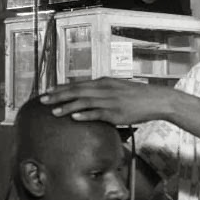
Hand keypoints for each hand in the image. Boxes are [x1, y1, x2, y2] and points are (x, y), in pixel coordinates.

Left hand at [39, 77, 175, 124]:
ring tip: (54, 112)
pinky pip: (97, 113)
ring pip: (84, 102)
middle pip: (76, 91)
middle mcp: (104, 89)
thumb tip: (89, 96)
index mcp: (104, 82)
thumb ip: (103, 91)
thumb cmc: (138, 96)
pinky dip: (84, 114)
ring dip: (67, 106)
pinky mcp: (116, 113)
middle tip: (42, 101)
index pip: (77, 84)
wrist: (156, 100)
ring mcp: (110, 101)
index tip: (47, 91)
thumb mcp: (118, 88)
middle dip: (58, 96)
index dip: (61, 88)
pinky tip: (74, 117)